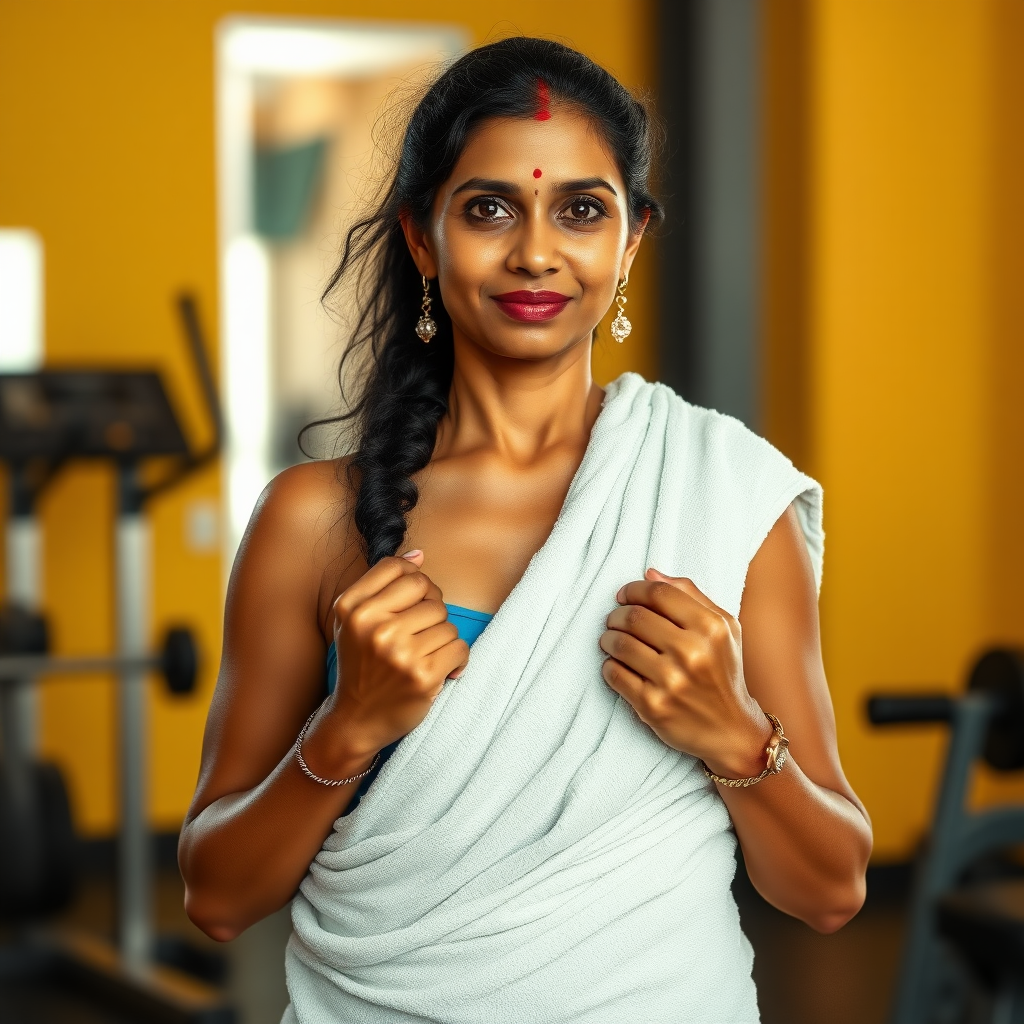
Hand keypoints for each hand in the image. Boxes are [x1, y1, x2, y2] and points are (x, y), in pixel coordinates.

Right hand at [323, 551, 469, 760]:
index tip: (412, 602)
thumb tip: (419, 554)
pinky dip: (455, 660)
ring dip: (441, 639)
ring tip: (422, 656)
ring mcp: (399, 652)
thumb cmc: (361, 664)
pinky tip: (438, 670)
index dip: (414, 582)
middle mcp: (373, 626)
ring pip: (446, 622)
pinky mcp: (423, 676)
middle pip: (428, 592)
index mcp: (353, 608)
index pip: (400, 569)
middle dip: (430, 610)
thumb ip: (383, 584)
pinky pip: (459, 647)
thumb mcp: (355, 620)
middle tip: (418, 634)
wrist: (357, 720)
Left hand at [600, 569, 772, 778]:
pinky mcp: (652, 705)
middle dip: (617, 614)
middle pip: (634, 617)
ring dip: (608, 638)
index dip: (633, 590)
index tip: (624, 595)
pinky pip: (614, 674)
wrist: (732, 729)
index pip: (659, 594)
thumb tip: (650, 573)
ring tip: (610, 639)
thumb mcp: (723, 628)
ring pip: (619, 644)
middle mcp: (691, 653)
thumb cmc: (723, 671)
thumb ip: (690, 595)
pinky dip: (609, 665)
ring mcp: (671, 681)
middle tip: (614, 619)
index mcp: (710, 628)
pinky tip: (616, 664)